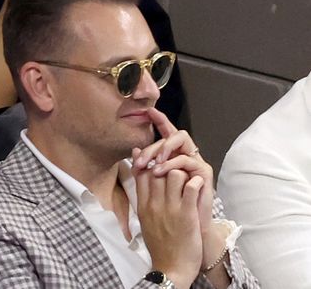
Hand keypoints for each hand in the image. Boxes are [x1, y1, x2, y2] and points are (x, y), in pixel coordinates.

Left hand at [132, 108, 213, 236]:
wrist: (188, 229)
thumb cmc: (170, 208)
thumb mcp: (152, 185)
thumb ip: (146, 167)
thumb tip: (134, 150)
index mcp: (173, 156)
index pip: (167, 133)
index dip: (160, 120)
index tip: (148, 111)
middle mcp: (186, 155)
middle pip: (171, 136)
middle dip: (153, 145)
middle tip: (140, 159)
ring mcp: (196, 161)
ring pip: (181, 140)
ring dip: (163, 149)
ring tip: (152, 165)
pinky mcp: (204, 171)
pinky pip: (187, 159)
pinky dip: (171, 163)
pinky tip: (160, 171)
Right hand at [135, 164, 203, 288]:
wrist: (171, 269)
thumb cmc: (160, 246)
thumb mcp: (145, 222)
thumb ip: (143, 202)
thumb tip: (142, 188)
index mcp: (143, 206)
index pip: (141, 173)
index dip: (149, 163)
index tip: (158, 161)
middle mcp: (154, 204)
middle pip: (157, 170)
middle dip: (167, 165)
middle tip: (178, 167)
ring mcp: (170, 209)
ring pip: (174, 174)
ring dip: (183, 173)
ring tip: (190, 178)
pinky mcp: (187, 215)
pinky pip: (191, 188)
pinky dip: (196, 182)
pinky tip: (199, 185)